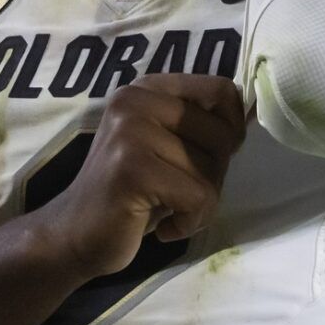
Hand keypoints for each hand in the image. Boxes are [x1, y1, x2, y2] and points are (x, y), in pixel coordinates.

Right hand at [30, 75, 248, 279]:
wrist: (74, 236)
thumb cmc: (130, 194)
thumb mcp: (166, 147)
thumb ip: (199, 126)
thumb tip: (251, 113)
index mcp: (146, 89)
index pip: (221, 89)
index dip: (231, 129)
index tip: (208, 157)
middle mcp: (135, 100)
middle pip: (222, 135)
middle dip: (213, 176)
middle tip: (179, 193)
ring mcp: (130, 132)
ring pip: (211, 171)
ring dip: (200, 205)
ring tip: (168, 211)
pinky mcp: (132, 169)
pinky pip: (198, 198)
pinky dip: (190, 223)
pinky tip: (164, 227)